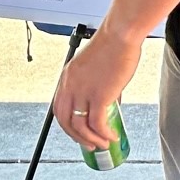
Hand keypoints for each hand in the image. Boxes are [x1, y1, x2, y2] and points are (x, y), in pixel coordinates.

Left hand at [51, 28, 143, 149]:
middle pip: (65, 121)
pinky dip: (104, 134)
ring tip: (104, 144)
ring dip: (92, 139)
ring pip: (80, 126)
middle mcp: (71, 86)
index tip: (78, 132)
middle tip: (89, 145)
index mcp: (67, 77)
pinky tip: (112, 136)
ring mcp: (83, 91)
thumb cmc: (113, 45)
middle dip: (77, 138)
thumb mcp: (94, 67)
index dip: (67, 124)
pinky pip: (98, 123)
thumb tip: (109, 103)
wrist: (120, 35)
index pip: (59, 108)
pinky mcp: (99, 95)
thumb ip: (96, 85)